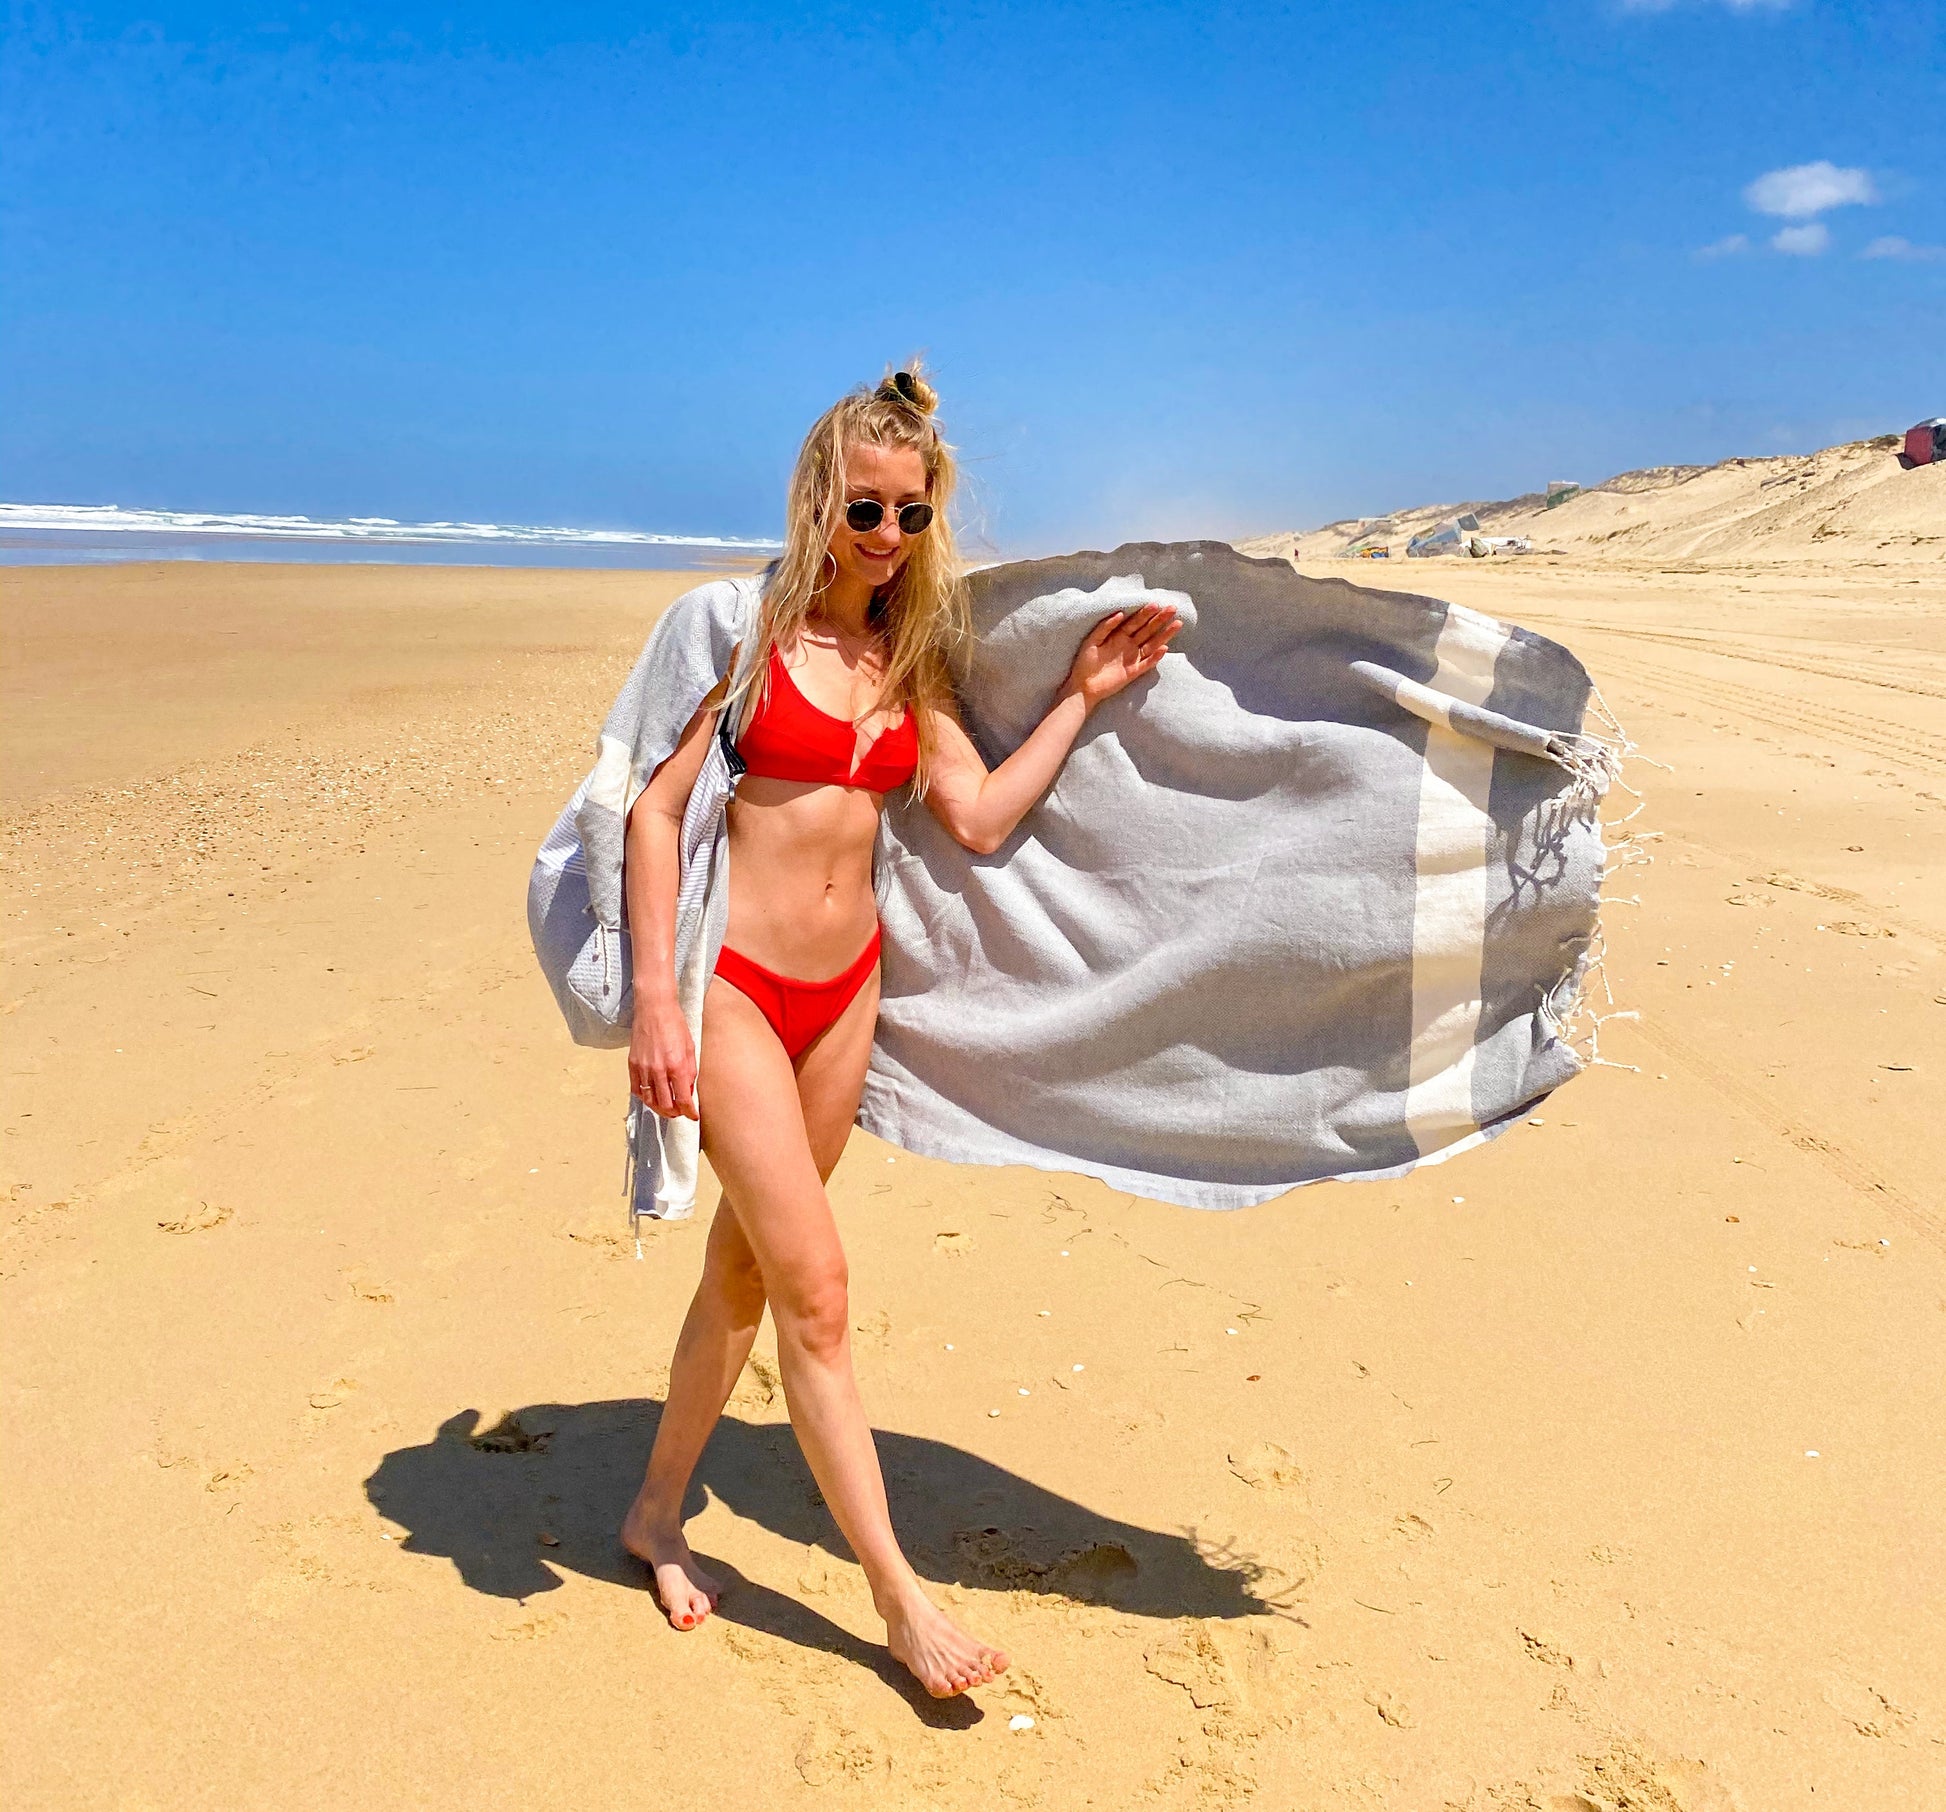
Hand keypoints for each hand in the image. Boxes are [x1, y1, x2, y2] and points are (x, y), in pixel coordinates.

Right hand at [629, 986, 697, 1119]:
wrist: (654, 1008)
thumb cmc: (675, 1025)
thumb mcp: (691, 1048)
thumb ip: (690, 1072)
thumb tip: (688, 1092)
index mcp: (677, 1065)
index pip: (683, 1100)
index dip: (689, 1112)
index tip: (693, 1116)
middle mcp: (659, 1070)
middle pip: (665, 1105)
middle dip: (675, 1113)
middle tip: (681, 1112)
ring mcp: (643, 1068)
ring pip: (650, 1101)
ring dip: (659, 1109)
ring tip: (667, 1108)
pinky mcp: (632, 1065)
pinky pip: (637, 1090)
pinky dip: (645, 1098)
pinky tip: (652, 1097)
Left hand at [1060, 603, 1181, 709]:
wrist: (1083, 686)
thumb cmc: (1084, 662)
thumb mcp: (1092, 641)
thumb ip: (1106, 627)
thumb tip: (1120, 613)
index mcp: (1118, 636)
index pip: (1135, 621)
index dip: (1145, 613)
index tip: (1156, 604)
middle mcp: (1128, 645)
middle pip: (1147, 630)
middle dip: (1160, 619)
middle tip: (1172, 608)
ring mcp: (1133, 658)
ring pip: (1152, 644)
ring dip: (1164, 635)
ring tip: (1177, 624)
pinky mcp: (1134, 672)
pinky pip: (1147, 663)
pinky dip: (1156, 657)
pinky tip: (1164, 648)